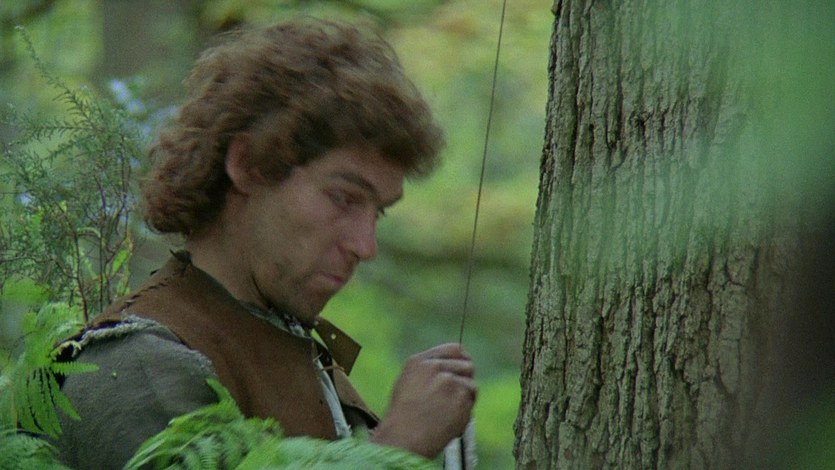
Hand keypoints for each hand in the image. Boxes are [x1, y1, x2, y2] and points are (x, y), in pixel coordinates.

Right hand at [370, 343, 476, 457]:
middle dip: (466, 380)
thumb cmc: (403, 417)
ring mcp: (449, 381)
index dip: (463, 359)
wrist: (403, 438)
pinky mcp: (460, 397)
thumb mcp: (408, 383)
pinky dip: (465, 411)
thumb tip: (453, 369)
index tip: (465, 368)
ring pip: (471, 385)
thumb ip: (429, 371)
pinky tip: (450, 419)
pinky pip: (471, 401)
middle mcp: (435, 367)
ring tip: (448, 412)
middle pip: (467, 365)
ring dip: (465, 399)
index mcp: (419, 362)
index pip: (454, 349)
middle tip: (457, 396)